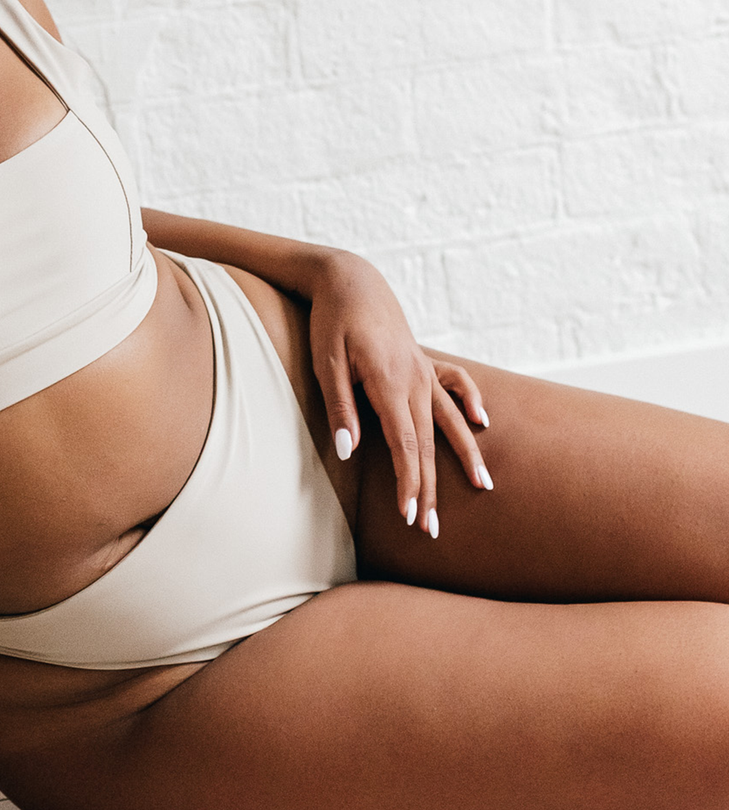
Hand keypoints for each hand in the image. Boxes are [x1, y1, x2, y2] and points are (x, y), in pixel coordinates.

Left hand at [308, 251, 490, 535]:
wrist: (350, 279)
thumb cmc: (333, 321)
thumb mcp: (326, 363)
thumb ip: (341, 408)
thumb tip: (349, 452)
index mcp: (389, 383)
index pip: (404, 445)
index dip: (408, 483)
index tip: (411, 517)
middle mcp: (415, 380)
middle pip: (427, 444)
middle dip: (430, 488)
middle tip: (433, 529)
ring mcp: (424, 369)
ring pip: (448, 421)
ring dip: (464, 456)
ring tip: (484, 486)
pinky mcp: (424, 361)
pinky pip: (456, 383)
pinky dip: (471, 401)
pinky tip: (483, 421)